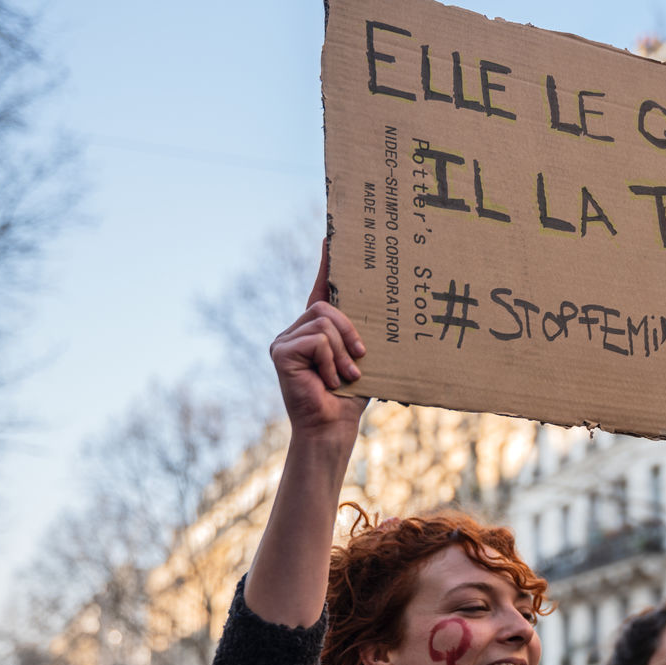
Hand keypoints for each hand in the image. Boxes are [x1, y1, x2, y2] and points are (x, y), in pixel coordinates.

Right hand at [270, 241, 368, 439]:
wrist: (332, 427)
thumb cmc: (351, 397)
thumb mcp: (362, 359)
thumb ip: (361, 335)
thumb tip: (386, 310)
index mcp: (317, 330)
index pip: (321, 289)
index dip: (327, 264)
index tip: (331, 237)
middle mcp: (297, 330)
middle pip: (326, 307)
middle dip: (349, 331)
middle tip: (360, 358)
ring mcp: (284, 340)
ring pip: (324, 324)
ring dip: (342, 353)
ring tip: (345, 376)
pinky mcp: (279, 351)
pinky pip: (316, 341)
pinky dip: (330, 362)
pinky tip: (327, 381)